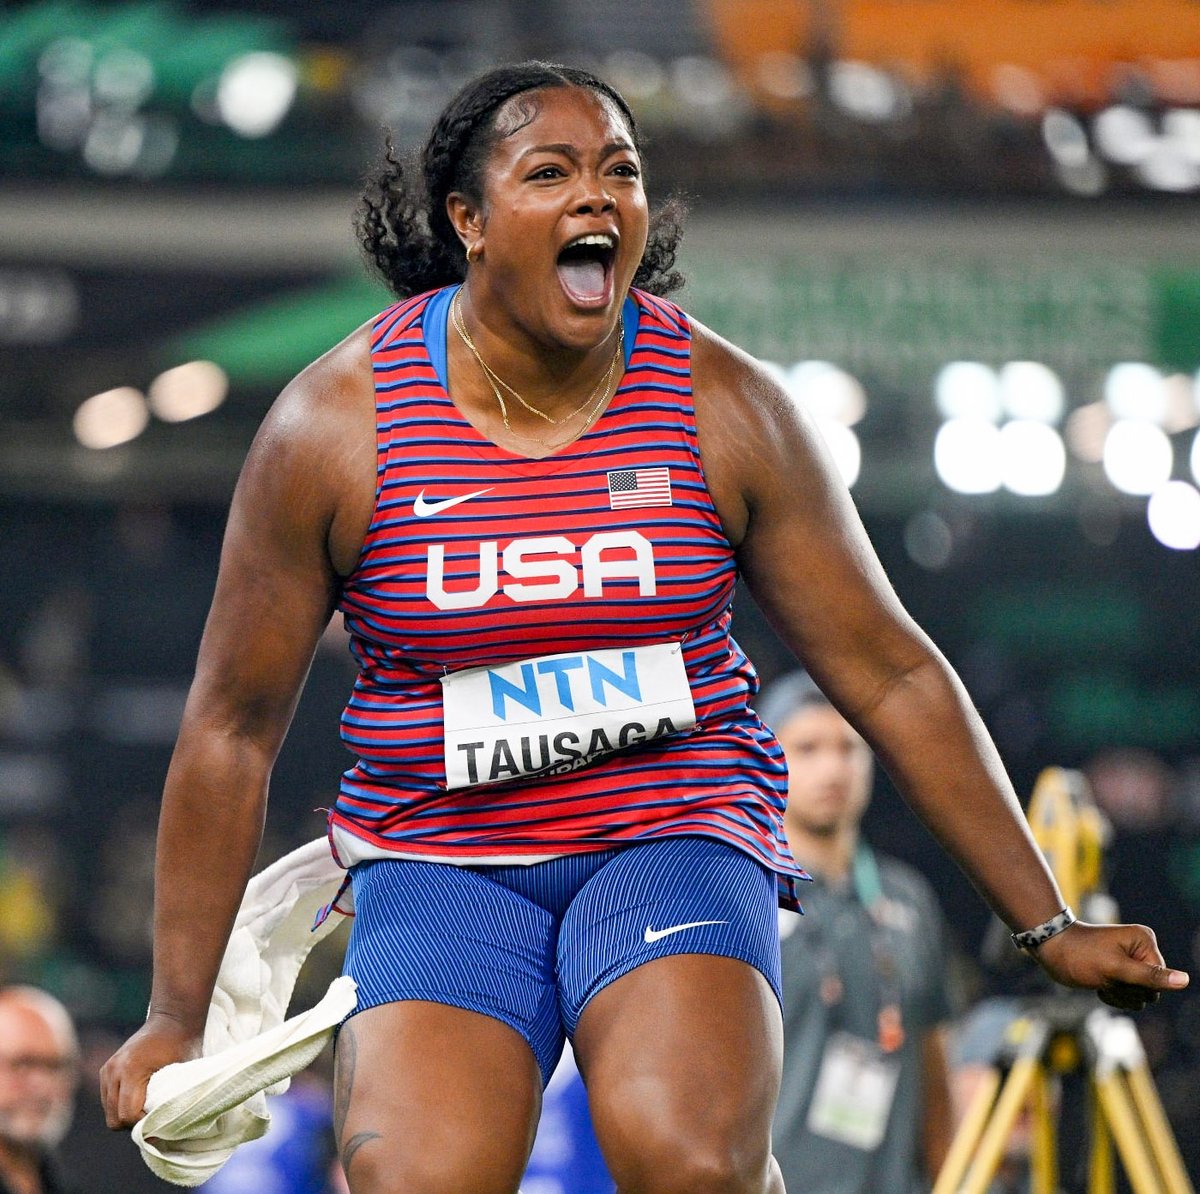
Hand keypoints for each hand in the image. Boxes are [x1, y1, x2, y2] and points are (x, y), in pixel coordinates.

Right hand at [100, 1013, 202, 1129]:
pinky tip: (139, 1099)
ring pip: (109, 1112)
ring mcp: (108, 1069)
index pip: (128, 1115)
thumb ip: (172, 1100)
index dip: (145, 1125)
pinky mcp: (106, 1070)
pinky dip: (121, 1105)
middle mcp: (114, 1070)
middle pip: (114, 1119)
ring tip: (148, 1109)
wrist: (174, 1017)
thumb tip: (167, 1129)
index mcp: (131, 1069)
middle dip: (134, 1124)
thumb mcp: (183, 1072)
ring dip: (126, 1116)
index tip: (162, 1125)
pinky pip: (108, 1100)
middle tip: (156, 1119)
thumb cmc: (184, 1042)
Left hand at [1033, 921, 1189, 1011]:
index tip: (1117, 974)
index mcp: (1145, 941)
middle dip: (1128, 991)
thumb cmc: (1080, 955)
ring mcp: (1130, 962)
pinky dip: (1113, 996)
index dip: (1138, 984)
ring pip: (1140, 997)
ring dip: (1120, 995)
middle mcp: (1141, 951)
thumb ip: (1151, 976)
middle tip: (1107, 978)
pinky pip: (1128, 997)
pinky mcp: (1120, 973)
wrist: (1051, 950)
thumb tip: (1185, 980)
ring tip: (1101, 980)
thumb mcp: (1116, 968)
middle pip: (1152, 990)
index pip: (1160, 979)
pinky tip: (1099, 985)